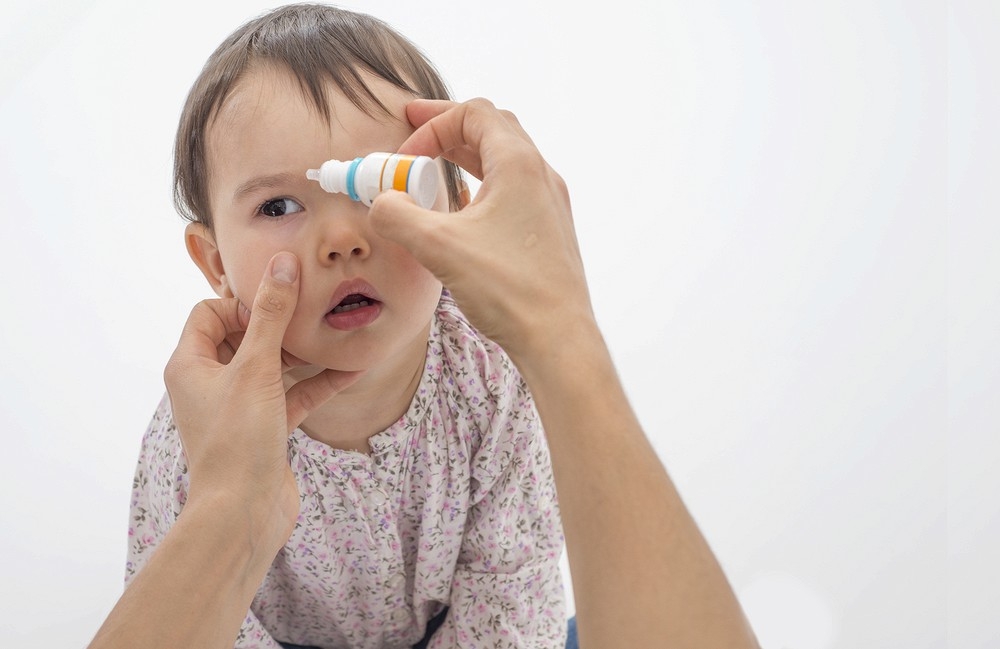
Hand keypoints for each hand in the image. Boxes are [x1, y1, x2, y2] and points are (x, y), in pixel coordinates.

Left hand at [163, 252, 360, 545]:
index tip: (278, 305)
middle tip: (313, 310)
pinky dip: (317, 383)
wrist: (243, 515)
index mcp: (191, 365)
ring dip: (303, 352)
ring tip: (337, 332)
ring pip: (273, 365)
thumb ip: (271, 315)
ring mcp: (239, 407)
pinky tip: (352, 370)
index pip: (209, 312)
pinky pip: (293, 395)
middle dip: (279, 323)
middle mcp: (210, 383)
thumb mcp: (256, 368)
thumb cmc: (237, 441)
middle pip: (243, 335)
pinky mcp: (265, 429)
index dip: (242, 303)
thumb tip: (282, 263)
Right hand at [370, 98, 596, 360]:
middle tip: (414, 134)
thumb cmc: (509, 289)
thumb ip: (398, 215)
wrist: (558, 338)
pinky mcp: (549, 230)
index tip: (405, 156)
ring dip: (465, 159)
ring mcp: (549, 204)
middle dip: (448, 128)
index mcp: (519, 165)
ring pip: (504, 160)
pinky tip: (462, 212)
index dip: (432, 124)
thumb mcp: (438, 247)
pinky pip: (513, 191)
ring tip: (432, 172)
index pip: (474, 113)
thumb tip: (382, 203)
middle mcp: (540, 176)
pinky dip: (482, 187)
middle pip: (492, 128)